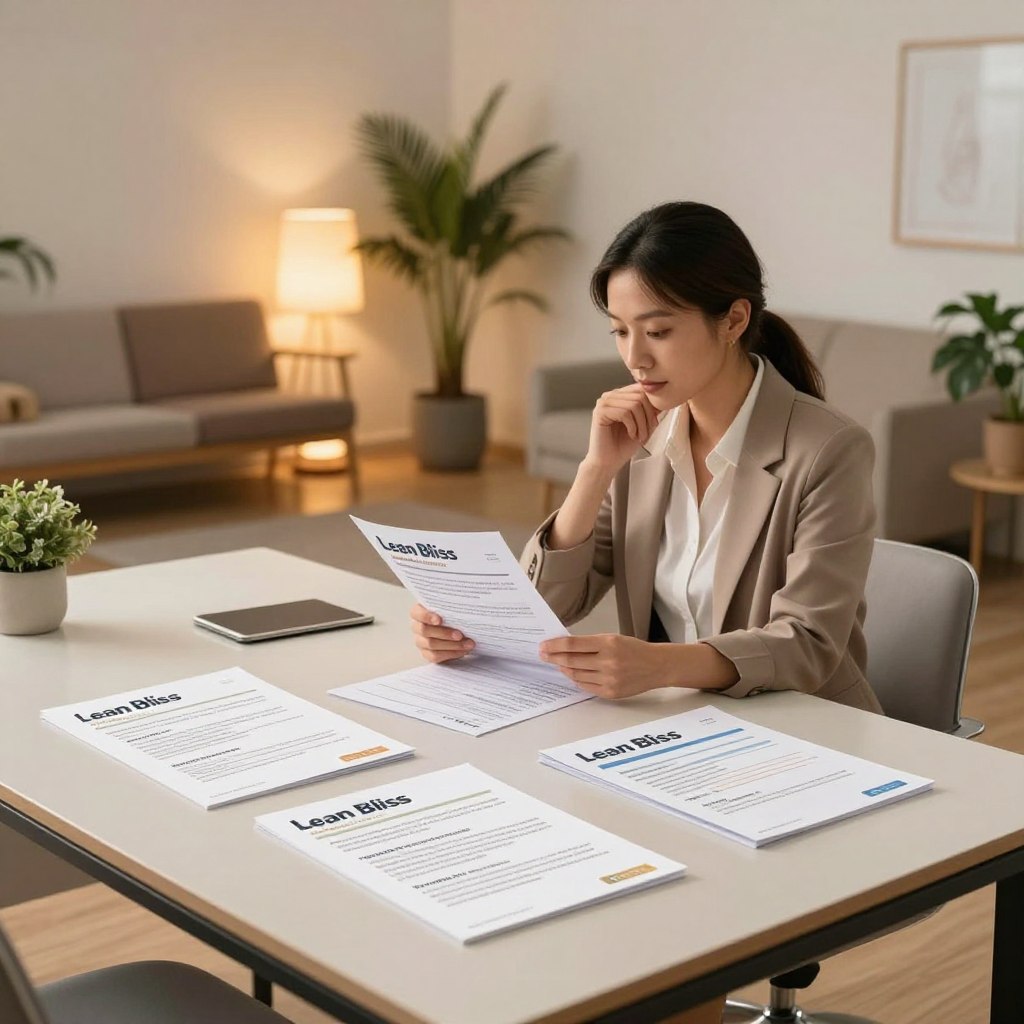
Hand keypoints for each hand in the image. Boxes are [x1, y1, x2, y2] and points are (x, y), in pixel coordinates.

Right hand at [409, 603, 474, 663]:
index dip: (427, 616)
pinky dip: (451, 654)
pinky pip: (435, 656)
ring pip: (431, 645)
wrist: (457, 626)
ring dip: (452, 645)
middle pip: (425, 631)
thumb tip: (463, 603)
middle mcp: (417, 627)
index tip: (439, 620)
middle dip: (444, 633)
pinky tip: (463, 651)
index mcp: (419, 612)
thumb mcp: (451, 606)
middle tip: (460, 635)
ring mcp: (421, 641)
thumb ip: (452, 605)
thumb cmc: (452, 613)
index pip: (417, 613)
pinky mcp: (427, 653)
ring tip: (467, 644)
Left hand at [539, 633, 670, 698]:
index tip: (543, 645)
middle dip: (553, 657)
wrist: (656, 666)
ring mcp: (609, 679)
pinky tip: (571, 674)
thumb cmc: (634, 650)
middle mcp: (608, 661)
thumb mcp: (613, 639)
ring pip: (576, 675)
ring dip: (564, 669)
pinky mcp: (610, 692)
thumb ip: (591, 643)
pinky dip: (576, 679)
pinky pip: (586, 686)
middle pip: (571, 660)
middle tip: (543, 654)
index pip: (573, 644)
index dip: (554, 645)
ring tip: (558, 664)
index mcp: (608, 643)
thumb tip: (564, 647)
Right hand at [584, 384, 659, 474]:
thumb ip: (652, 410)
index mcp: (620, 395)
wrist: (608, 462)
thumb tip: (664, 400)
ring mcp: (603, 403)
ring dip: (642, 424)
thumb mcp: (644, 425)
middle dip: (648, 416)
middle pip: (640, 396)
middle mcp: (610, 396)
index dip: (653, 405)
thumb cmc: (623, 445)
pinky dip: (633, 426)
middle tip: (647, 433)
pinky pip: (625, 413)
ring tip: (639, 437)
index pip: (642, 389)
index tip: (654, 423)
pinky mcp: (600, 412)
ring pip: (634, 405)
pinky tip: (631, 435)